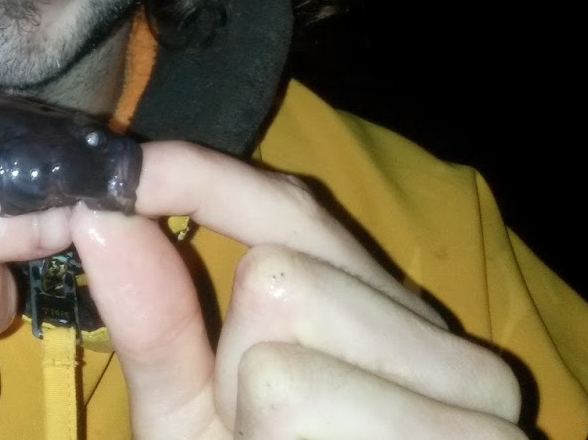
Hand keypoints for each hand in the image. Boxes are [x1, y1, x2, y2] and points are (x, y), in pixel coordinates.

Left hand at [72, 141, 525, 438]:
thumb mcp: (198, 424)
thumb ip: (158, 324)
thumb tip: (100, 212)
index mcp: (397, 328)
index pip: (298, 210)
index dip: (203, 182)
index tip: (125, 172)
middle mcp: (463, 359)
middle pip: (278, 282)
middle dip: (235, 370)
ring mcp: (487, 420)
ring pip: (280, 362)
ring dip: (255, 426)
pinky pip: (292, 404)